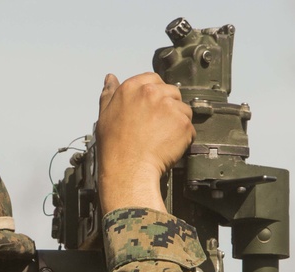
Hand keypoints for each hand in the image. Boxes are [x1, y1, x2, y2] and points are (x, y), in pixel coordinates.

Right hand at [96, 72, 194, 214]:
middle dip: (168, 108)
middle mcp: (152, 92)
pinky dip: (183, 138)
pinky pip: (189, 127)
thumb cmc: (114, 148)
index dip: (155, 94)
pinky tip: (168, 146)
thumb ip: (110, 94)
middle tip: (157, 127)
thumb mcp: (105, 116)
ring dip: (177, 122)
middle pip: (172, 92)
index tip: (153, 109)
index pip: (153, 79)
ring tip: (162, 138)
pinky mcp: (183, 123)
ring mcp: (169, 107)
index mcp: (132, 88)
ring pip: (183, 109)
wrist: (127, 170)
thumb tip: (111, 79)